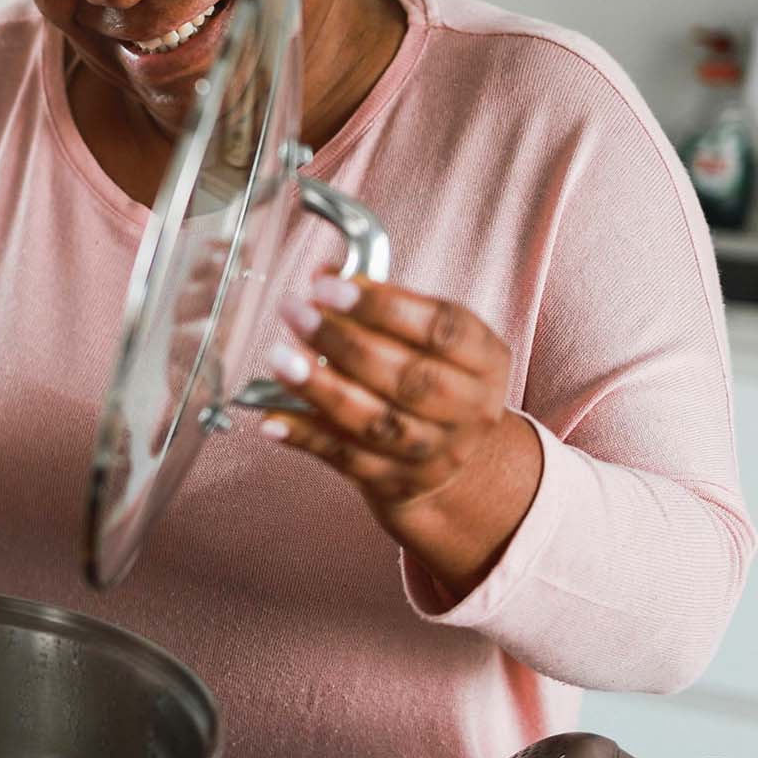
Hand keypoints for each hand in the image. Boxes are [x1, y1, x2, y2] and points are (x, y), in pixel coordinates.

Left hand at [260, 275, 539, 595]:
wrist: (455, 460)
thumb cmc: (431, 374)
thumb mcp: (427, 335)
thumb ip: (378, 304)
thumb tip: (321, 275)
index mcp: (485, 359)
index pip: (441, 329)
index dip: (383, 307)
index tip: (328, 286)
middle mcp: (469, 410)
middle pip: (408, 378)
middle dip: (344, 343)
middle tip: (294, 312)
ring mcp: (434, 452)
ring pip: (376, 422)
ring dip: (321, 389)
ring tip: (278, 358)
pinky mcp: (396, 482)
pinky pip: (346, 459)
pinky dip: (306, 437)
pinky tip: (272, 417)